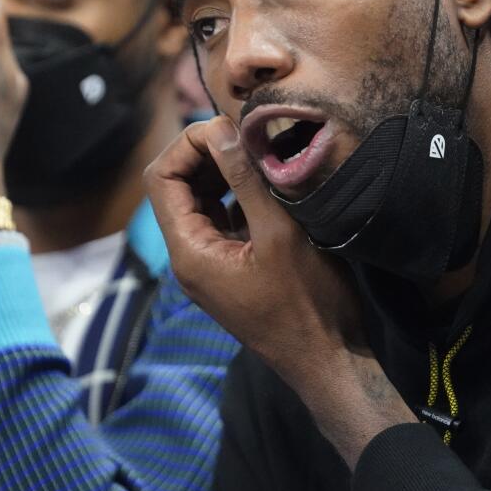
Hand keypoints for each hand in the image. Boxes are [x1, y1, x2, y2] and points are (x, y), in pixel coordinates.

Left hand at [145, 116, 414, 466]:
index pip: (161, 178)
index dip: (188, 144)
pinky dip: (237, 194)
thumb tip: (221, 130)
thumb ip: (247, 180)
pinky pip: (221, 220)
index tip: (231, 128)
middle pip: (176, 187)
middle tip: (249, 135)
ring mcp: (209, 265)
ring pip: (200, 202)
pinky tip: (269, 183)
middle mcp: (188, 258)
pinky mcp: (232, 269)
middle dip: (205, 153)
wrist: (328, 361)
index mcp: (188, 251)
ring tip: (261, 152)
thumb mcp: (279, 233)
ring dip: (223, 171)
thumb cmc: (308, 303)